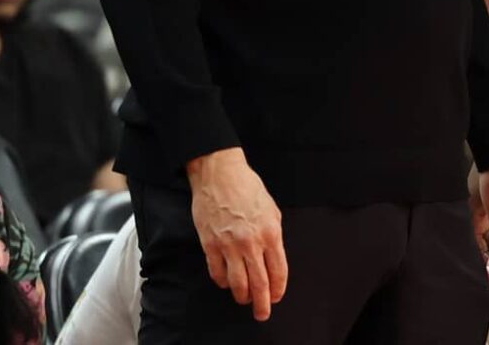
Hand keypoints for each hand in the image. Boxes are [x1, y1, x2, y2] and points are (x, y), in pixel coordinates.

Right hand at [187, 148, 287, 320]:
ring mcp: (229, 245)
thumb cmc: (247, 188)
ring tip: (244, 299)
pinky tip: (227, 283)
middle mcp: (251, 242)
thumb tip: (273, 257)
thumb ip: (274, 235)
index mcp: (270, 233)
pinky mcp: (210, 245)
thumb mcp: (271, 210)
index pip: (278, 271)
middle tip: (263, 313)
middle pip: (259, 283)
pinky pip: (217, 273)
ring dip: (242, 296)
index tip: (277, 297)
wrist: (220, 175)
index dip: (278, 289)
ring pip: (238, 283)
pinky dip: (223, 282)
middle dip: (263, 303)